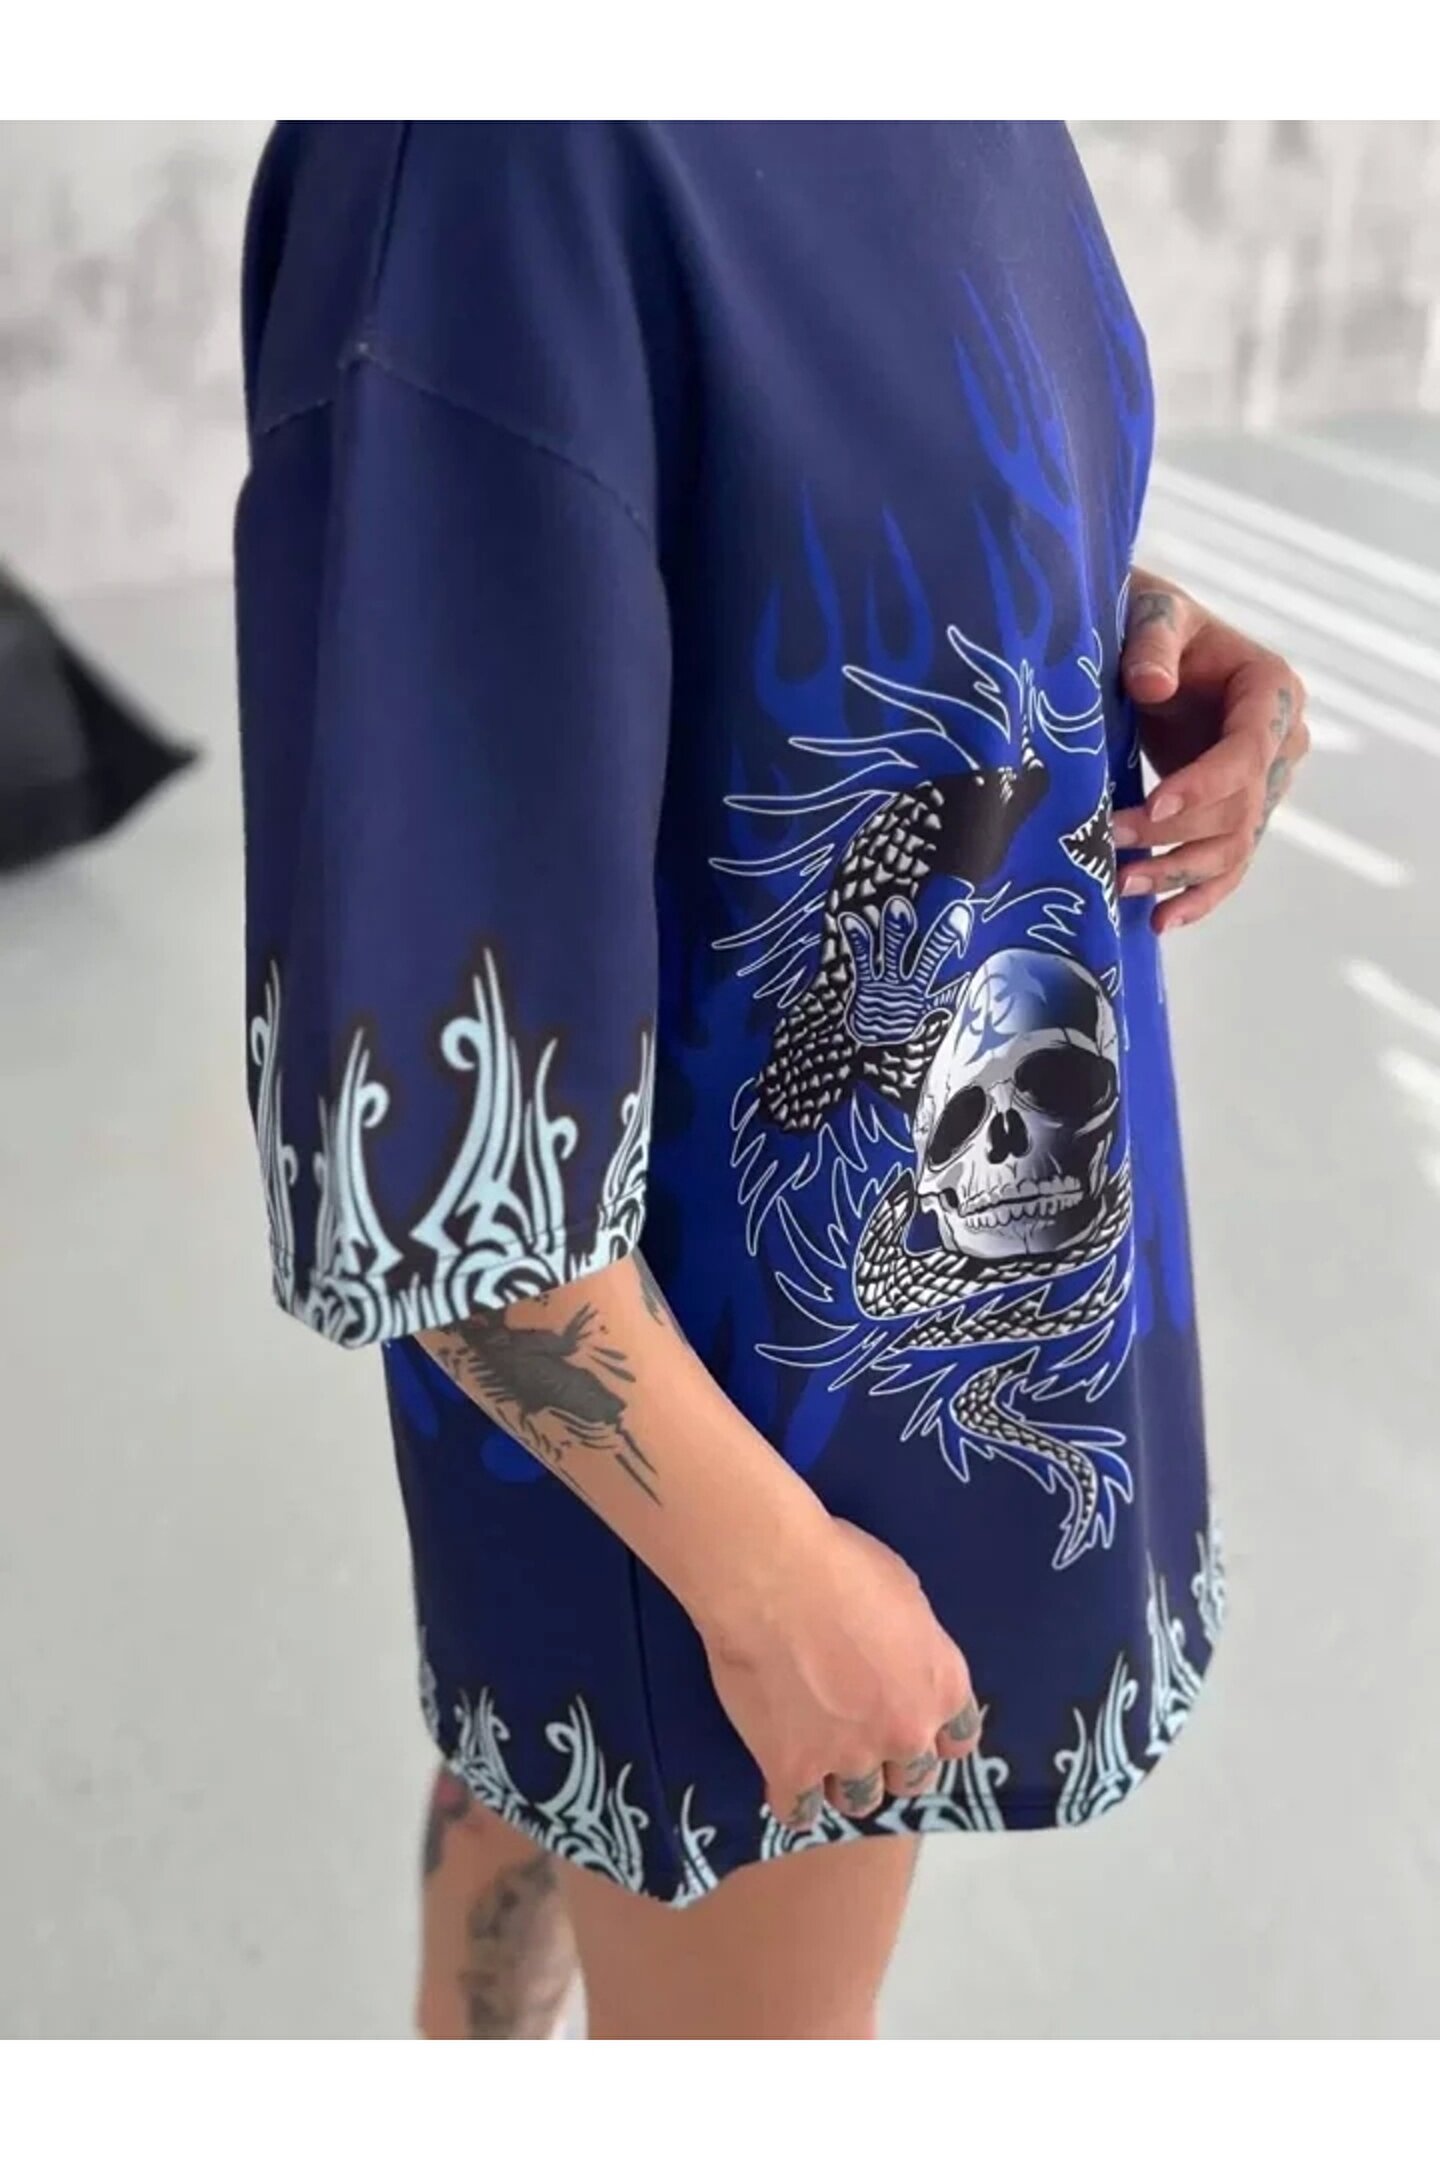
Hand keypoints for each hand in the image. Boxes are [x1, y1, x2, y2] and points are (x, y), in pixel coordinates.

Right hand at [699, 1518, 982, 1827]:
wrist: (770, 1576)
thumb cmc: (839, 1563)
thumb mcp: (905, 1594)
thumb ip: (912, 1647)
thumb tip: (896, 1661)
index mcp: (942, 1687)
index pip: (959, 1741)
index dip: (933, 1736)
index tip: (911, 1725)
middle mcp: (905, 1732)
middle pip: (910, 1779)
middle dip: (889, 1762)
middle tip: (859, 1736)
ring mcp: (849, 1757)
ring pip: (858, 1800)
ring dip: (842, 1782)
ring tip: (819, 1757)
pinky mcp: (792, 1769)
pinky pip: (798, 1811)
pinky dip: (792, 1800)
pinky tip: (784, 1780)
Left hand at [839, 895, 972, 1042]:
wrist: (868, 1055)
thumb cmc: (898, 1025)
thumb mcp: (926, 1013)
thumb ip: (945, 996)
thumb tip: (964, 978)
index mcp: (927, 992)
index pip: (945, 961)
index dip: (954, 938)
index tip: (963, 911)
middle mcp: (911, 987)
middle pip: (930, 957)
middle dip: (941, 936)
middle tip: (953, 909)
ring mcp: (887, 986)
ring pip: (896, 954)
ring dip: (897, 932)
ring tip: (898, 907)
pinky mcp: (865, 987)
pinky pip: (862, 960)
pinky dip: (858, 940)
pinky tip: (850, 918)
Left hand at [1113, 575, 1311, 931]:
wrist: (1151, 643)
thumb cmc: (1153, 620)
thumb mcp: (1153, 613)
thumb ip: (1153, 642)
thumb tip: (1151, 685)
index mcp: (1271, 691)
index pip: (1246, 753)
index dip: (1203, 786)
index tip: (1153, 808)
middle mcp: (1280, 742)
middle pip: (1239, 809)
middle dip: (1175, 835)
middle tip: (1110, 843)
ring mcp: (1262, 783)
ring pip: (1234, 847)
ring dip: (1180, 874)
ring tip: (1124, 887)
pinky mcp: (1236, 811)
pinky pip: (1228, 864)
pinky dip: (1198, 897)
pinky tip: (1161, 921)